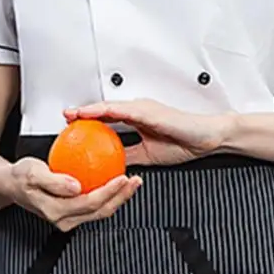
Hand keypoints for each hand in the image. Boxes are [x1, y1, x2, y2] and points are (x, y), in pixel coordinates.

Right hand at [3, 157, 141, 231]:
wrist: (10, 185)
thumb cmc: (20, 177)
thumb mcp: (32, 172)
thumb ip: (53, 181)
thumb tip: (75, 186)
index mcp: (56, 210)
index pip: (89, 202)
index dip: (108, 191)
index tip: (122, 177)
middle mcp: (64, 219)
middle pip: (100, 211)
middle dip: (121, 197)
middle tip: (135, 180)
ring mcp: (68, 219)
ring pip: (100, 212)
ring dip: (119, 198)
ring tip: (132, 183)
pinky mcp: (72, 214)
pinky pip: (95, 207)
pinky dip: (109, 196)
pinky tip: (116, 183)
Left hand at [65, 100, 231, 166]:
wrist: (208, 138)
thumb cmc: (184, 143)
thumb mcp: (146, 155)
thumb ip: (127, 156)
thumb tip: (109, 166)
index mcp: (137, 119)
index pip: (108, 119)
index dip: (88, 121)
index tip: (71, 126)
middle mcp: (138, 110)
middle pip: (104, 110)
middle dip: (83, 112)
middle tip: (65, 116)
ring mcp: (143, 108)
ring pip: (109, 107)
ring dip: (89, 109)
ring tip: (73, 113)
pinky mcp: (149, 111)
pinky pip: (123, 111)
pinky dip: (106, 111)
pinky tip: (93, 114)